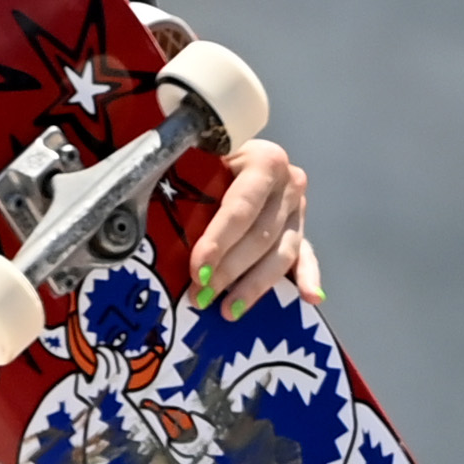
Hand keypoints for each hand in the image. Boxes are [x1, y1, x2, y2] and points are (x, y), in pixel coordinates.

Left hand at [190, 139, 323, 317]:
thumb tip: (152, 218)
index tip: (198, 269)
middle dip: (228, 271)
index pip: (240, 208)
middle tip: (201, 296)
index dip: (218, 241)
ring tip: (228, 310)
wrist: (236, 153)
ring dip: (254, 286)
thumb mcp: (200, 163)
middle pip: (260, 236)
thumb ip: (190, 185)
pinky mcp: (301, 229)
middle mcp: (288, 184)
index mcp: (264, 162)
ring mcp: (298, 209)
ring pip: (281, 253)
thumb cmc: (209, 162)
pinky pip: (306, 256)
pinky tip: (311, 297)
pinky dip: (309, 278)